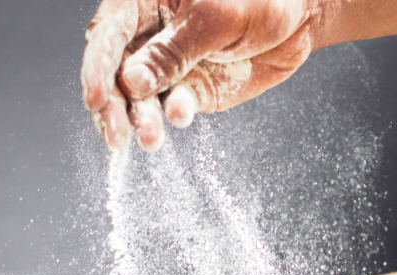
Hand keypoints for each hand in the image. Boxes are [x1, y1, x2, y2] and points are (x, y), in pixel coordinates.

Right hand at [81, 0, 316, 151]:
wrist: (301, 17)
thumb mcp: (215, 17)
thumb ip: (174, 50)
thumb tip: (132, 81)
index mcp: (145, 1)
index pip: (108, 33)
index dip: (97, 66)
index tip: (96, 98)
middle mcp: (151, 34)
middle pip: (116, 70)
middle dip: (114, 105)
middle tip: (117, 134)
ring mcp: (171, 65)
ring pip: (142, 96)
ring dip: (142, 119)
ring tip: (149, 139)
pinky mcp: (194, 90)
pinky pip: (176, 106)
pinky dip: (175, 114)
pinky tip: (180, 116)